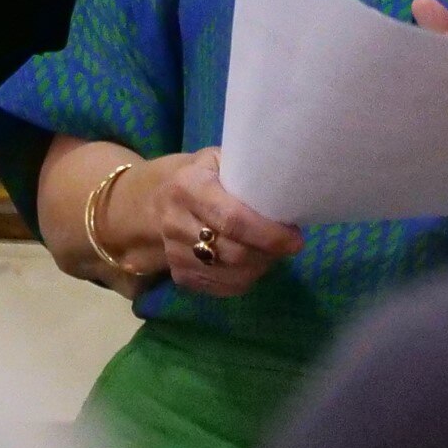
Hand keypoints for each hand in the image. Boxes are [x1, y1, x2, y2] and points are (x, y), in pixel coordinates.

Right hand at [121, 149, 301, 298]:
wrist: (152, 202)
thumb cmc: (199, 175)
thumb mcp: (217, 160)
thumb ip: (246, 172)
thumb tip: (289, 193)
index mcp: (187, 187)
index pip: (232, 219)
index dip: (267, 233)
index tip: (294, 238)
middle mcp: (175, 222)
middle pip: (233, 253)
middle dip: (269, 253)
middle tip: (288, 244)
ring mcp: (174, 253)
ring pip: (231, 275)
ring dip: (261, 267)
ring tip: (272, 251)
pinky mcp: (179, 276)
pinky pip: (223, 287)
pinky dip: (246, 278)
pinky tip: (253, 262)